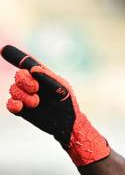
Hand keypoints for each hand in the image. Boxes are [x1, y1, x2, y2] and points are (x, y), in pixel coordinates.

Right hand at [1, 45, 109, 165]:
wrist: (66, 124)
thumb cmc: (68, 104)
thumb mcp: (62, 89)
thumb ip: (49, 78)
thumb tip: (33, 69)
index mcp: (43, 77)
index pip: (28, 64)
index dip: (16, 56)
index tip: (3, 50)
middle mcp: (32, 85)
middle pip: (19, 75)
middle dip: (24, 80)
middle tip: (35, 89)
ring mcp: (26, 97)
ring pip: (13, 89)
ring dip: (23, 95)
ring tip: (36, 103)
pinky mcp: (22, 110)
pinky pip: (10, 104)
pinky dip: (13, 104)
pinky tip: (20, 107)